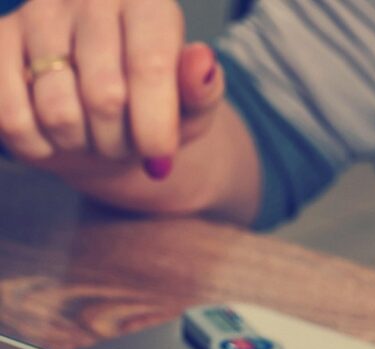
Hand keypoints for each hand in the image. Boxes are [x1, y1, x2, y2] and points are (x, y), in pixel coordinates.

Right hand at [0, 0, 223, 180]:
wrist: (103, 116)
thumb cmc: (155, 107)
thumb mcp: (192, 107)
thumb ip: (202, 90)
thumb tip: (202, 61)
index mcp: (147, 2)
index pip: (149, 67)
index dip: (155, 125)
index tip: (161, 156)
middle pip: (104, 96)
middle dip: (120, 142)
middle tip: (126, 144)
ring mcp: (38, 15)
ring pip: (58, 112)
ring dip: (82, 144)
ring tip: (94, 135)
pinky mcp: (0, 40)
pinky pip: (11, 117)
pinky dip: (39, 145)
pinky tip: (55, 136)